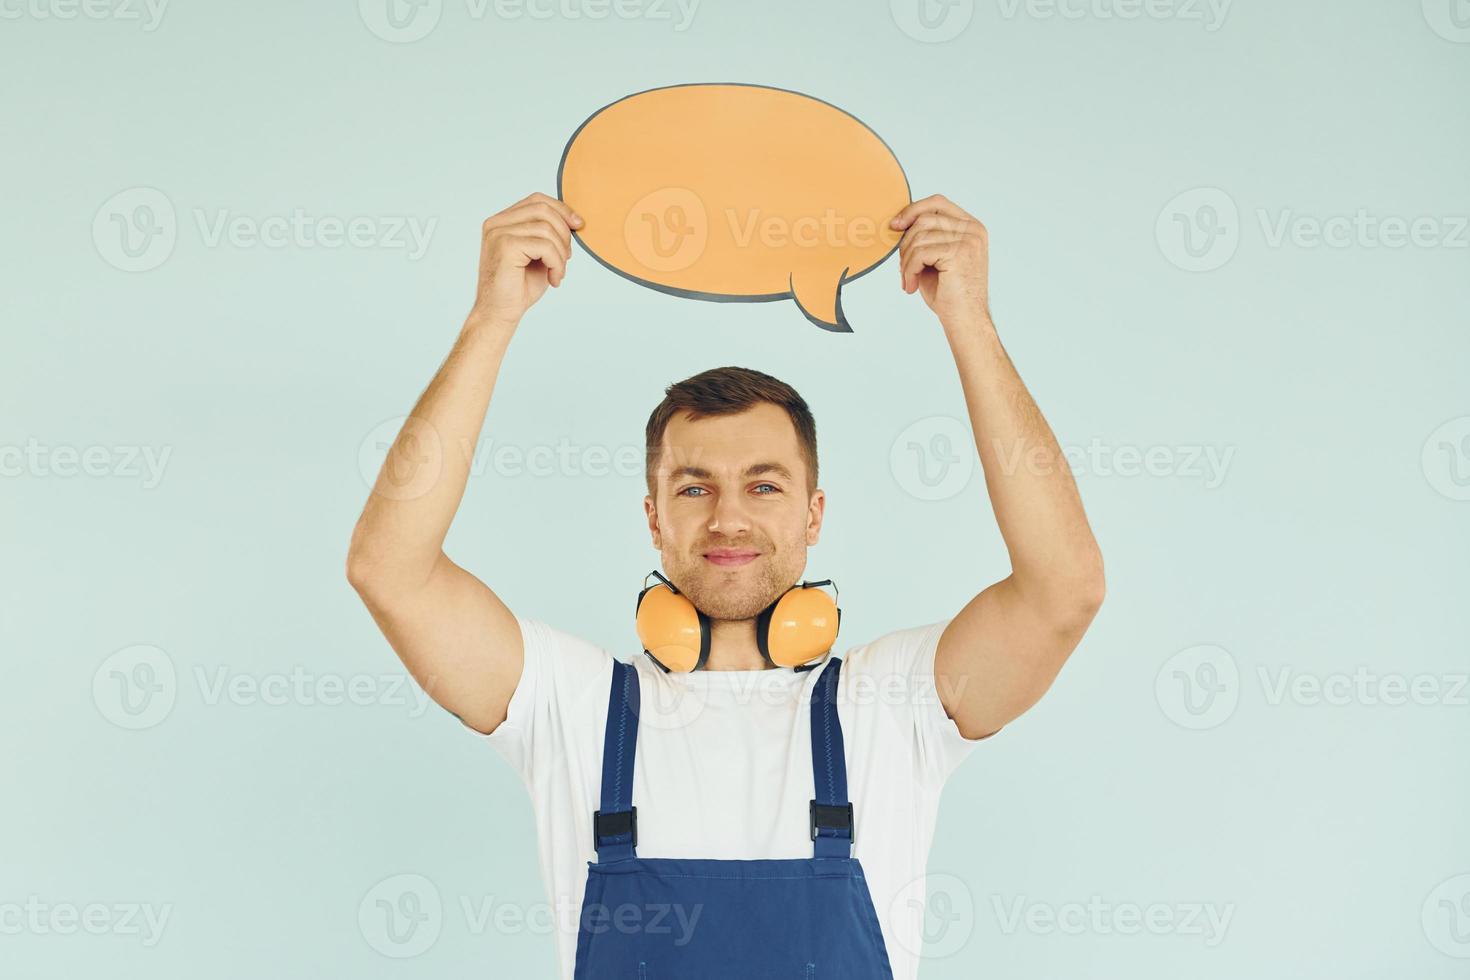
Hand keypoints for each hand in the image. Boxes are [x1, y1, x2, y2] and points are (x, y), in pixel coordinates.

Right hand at [469, 192, 582, 325]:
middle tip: (567, 258)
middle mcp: (496, 223)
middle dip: (564, 233)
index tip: (579, 225)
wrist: (499, 313)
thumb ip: (549, 235)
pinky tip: (554, 278)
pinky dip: (557, 263)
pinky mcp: (505, 246)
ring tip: (558, 272)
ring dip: (561, 253)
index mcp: (502, 221)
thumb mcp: (538, 255)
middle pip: (543, 209)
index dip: (562, 209)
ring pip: (546, 228)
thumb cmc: (518, 287)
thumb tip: (575, 220)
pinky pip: (544, 246)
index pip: (537, 200)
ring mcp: (498, 233)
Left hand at [890, 194, 989, 323]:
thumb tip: (896, 223)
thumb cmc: (949, 294)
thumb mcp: (935, 259)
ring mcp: (968, 240)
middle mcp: (973, 229)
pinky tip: (912, 286)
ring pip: (919, 237)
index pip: (937, 203)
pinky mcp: (959, 253)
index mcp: (971, 227)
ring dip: (906, 261)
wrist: (965, 321)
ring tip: (909, 281)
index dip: (912, 210)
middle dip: (906, 244)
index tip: (895, 226)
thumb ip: (925, 238)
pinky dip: (909, 270)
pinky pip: (919, 253)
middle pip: (924, 219)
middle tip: (905, 269)